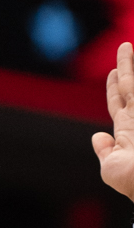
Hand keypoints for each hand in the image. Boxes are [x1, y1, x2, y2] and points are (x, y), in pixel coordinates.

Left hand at [93, 41, 133, 202]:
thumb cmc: (132, 181)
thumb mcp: (111, 169)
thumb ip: (105, 151)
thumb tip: (97, 137)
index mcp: (127, 130)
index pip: (118, 102)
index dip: (114, 87)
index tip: (113, 72)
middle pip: (132, 86)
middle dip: (127, 67)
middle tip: (125, 48)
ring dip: (133, 66)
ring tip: (129, 46)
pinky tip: (131, 67)